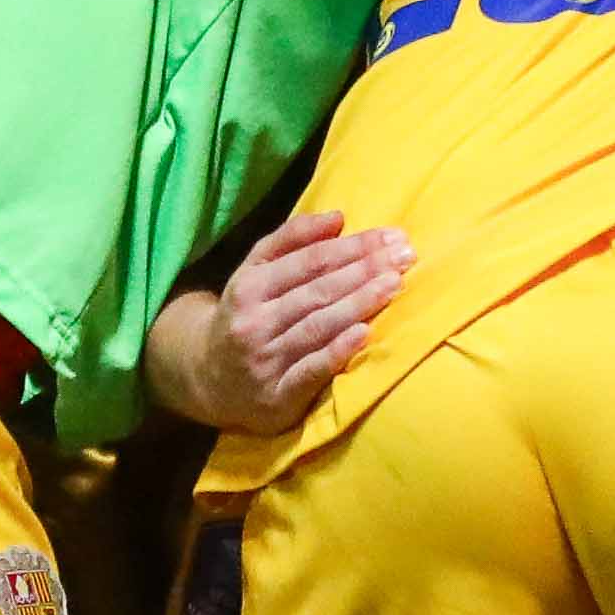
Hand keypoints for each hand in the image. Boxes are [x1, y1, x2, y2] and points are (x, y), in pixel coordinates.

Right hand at [147, 213, 411, 429]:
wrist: (207, 379)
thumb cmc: (247, 315)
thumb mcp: (255, 271)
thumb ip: (292, 240)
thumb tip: (338, 217)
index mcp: (249, 287)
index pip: (309, 261)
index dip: (353, 247)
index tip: (393, 237)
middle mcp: (253, 323)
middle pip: (317, 292)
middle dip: (365, 271)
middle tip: (406, 256)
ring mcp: (264, 361)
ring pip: (317, 327)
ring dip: (359, 304)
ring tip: (395, 285)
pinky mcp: (276, 397)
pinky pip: (311, 371)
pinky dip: (338, 352)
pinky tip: (364, 334)